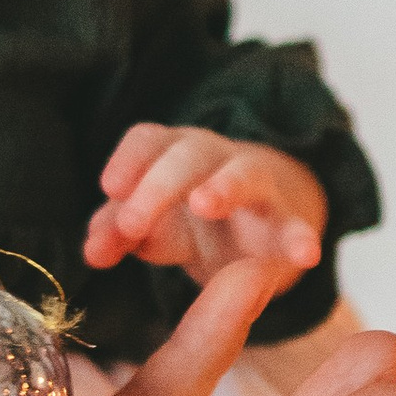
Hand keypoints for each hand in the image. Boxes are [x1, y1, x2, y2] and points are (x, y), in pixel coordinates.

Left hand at [84, 124, 326, 289]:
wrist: (264, 227)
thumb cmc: (192, 220)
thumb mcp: (152, 225)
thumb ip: (117, 233)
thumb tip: (91, 253)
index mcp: (173, 153)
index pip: (149, 140)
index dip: (129, 160)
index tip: (110, 188)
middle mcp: (215, 159)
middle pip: (187, 155)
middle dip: (157, 186)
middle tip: (130, 223)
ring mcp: (256, 187)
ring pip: (243, 174)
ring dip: (224, 186)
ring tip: (205, 203)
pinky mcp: (287, 223)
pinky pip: (295, 226)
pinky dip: (300, 238)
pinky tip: (304, 255)